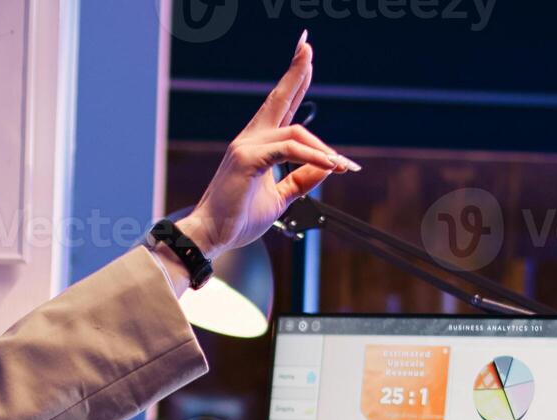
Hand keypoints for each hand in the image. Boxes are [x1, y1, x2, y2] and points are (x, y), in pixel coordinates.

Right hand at [174, 31, 356, 262]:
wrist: (212, 235)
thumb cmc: (238, 217)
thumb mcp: (280, 197)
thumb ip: (302, 180)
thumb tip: (327, 167)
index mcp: (257, 144)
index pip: (280, 107)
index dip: (294, 81)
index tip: (305, 58)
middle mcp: (251, 139)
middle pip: (280, 99)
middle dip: (296, 71)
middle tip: (307, 47)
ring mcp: (247, 147)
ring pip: (296, 132)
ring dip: (324, 149)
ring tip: (344, 165)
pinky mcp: (248, 160)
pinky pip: (289, 150)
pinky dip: (312, 157)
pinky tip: (330, 165)